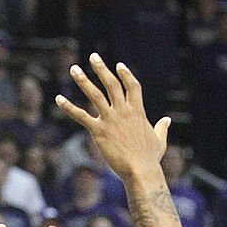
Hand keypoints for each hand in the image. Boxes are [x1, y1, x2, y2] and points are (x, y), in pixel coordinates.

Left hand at [56, 53, 170, 178]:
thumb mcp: (159, 140)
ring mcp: (110, 120)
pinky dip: (68, 107)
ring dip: (83, 80)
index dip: (126, 75)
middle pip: (112, 84)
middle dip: (102, 69)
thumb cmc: (150, 159)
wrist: (140, 170)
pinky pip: (81, 116)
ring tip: (74, 69)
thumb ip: (162, 128)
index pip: (132, 86)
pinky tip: (58, 99)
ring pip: (95, 94)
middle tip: (93, 56)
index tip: (119, 65)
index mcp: (137, 112)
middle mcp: (123, 112)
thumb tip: (167, 120)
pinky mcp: (99, 131)